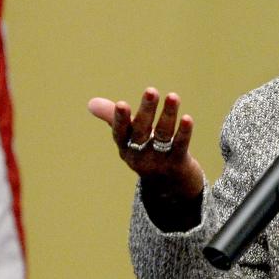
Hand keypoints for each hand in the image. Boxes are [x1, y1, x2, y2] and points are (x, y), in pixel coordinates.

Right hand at [88, 88, 203, 227]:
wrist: (170, 187)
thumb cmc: (147, 154)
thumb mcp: (130, 139)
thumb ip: (114, 119)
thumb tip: (91, 102)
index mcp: (125, 148)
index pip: (120, 133)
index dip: (120, 119)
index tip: (121, 103)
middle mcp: (140, 156)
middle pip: (142, 131)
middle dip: (146, 110)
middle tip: (151, 91)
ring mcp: (159, 162)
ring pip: (164, 136)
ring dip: (168, 115)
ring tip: (173, 96)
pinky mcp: (178, 164)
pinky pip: (180, 146)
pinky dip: (184, 132)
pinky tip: (187, 118)